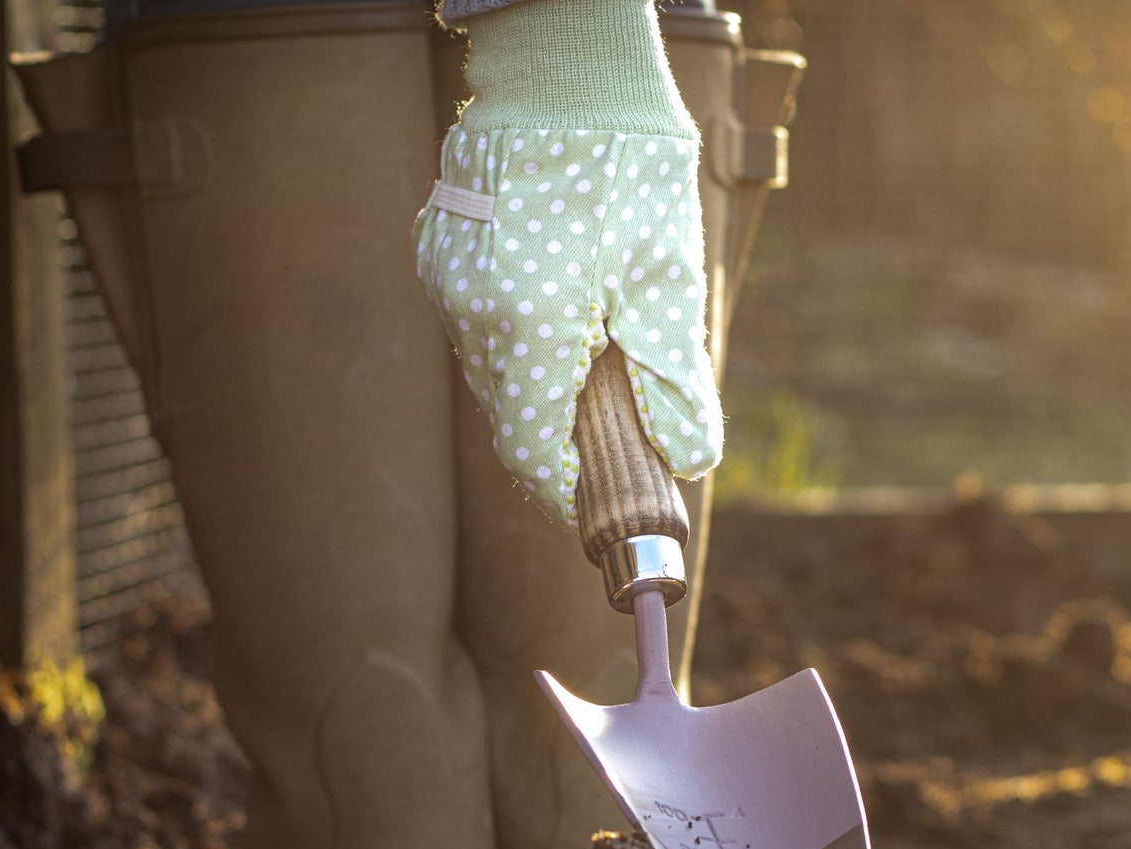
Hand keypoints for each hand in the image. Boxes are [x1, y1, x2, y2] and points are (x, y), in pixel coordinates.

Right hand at [415, 0, 722, 528]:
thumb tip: (687, 457)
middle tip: (618, 435)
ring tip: (598, 362)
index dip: (566, 489)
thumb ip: (674, 380)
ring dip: (544, 387)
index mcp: (525, 328)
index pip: (531, 449)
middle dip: (563, 436)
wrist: (566, 64)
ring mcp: (448, 282)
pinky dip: (523, 342)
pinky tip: (565, 313)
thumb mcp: (668, 278)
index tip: (601, 501)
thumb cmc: (627, 165)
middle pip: (513, 414)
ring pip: (495, 373)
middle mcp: (470, 313)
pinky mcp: (443, 255)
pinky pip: (481, 327)